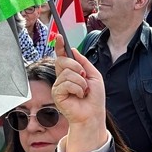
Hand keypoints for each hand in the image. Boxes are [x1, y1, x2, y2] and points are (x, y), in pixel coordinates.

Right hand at [50, 34, 108, 151]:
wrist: (93, 114)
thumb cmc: (94, 98)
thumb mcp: (93, 75)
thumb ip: (83, 61)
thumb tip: (72, 49)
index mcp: (71, 72)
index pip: (63, 56)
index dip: (60, 46)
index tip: (59, 37)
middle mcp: (62, 77)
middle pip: (63, 60)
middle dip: (76, 66)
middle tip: (84, 76)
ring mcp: (58, 85)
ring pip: (67, 72)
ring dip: (80, 81)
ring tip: (84, 91)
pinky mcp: (57, 93)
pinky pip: (66, 83)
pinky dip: (77, 88)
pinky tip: (79, 96)